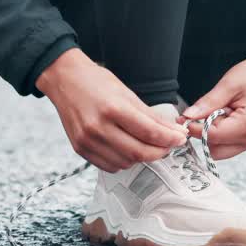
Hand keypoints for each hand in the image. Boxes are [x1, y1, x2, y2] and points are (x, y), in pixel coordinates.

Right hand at [37, 48, 187, 171]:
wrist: (64, 80)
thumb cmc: (96, 82)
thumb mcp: (126, 93)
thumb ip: (150, 116)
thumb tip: (173, 132)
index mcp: (112, 108)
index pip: (149, 132)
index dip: (170, 139)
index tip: (180, 138)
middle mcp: (97, 127)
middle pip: (138, 152)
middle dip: (160, 152)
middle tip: (169, 146)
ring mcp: (87, 141)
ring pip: (125, 162)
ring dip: (142, 157)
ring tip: (148, 145)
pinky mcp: (80, 149)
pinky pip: (110, 166)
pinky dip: (124, 161)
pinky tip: (128, 148)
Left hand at [180, 51, 245, 159]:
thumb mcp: (228, 85)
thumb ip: (207, 104)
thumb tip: (188, 117)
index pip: (213, 136)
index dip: (195, 128)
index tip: (184, 118)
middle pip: (215, 149)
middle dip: (204, 133)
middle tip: (203, 112)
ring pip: (220, 150)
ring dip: (212, 134)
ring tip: (219, 112)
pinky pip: (228, 145)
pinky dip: (220, 134)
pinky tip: (225, 117)